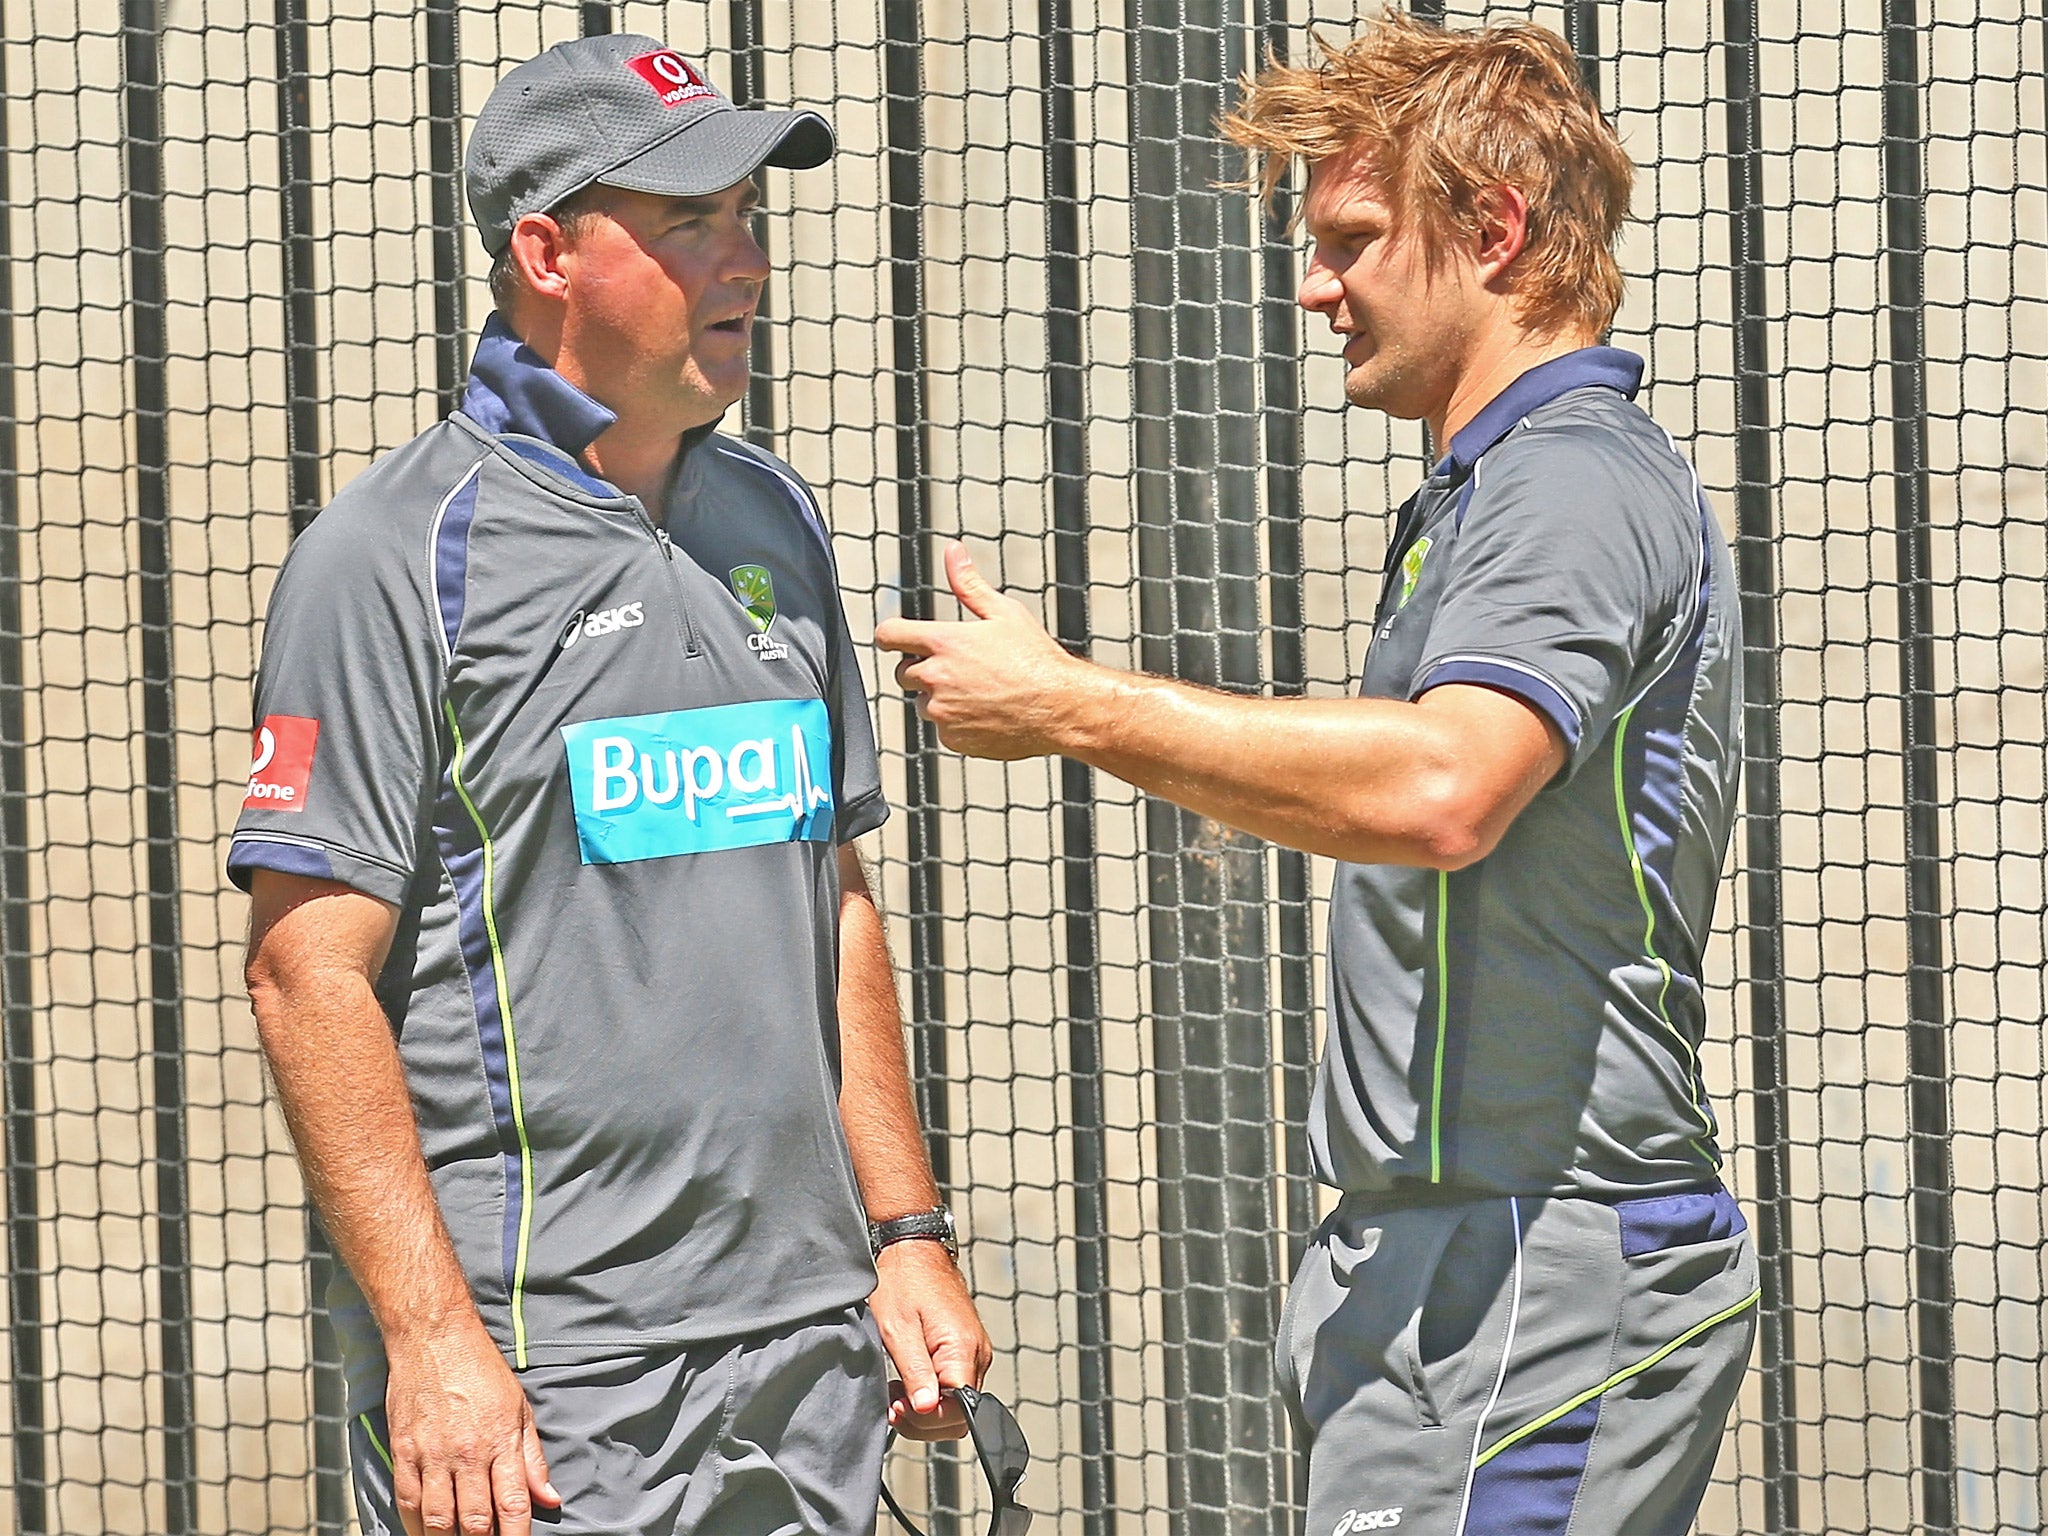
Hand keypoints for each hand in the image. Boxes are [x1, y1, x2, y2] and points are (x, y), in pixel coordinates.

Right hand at [385, 1320, 559, 1535]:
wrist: (435, 1339)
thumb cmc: (480, 1370)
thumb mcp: (519, 1408)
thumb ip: (533, 1458)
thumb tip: (549, 1498)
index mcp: (501, 1443)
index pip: (513, 1505)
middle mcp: (468, 1453)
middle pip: (475, 1520)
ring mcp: (433, 1454)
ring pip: (439, 1519)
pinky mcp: (404, 1451)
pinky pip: (407, 1501)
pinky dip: (415, 1526)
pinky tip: (424, 1533)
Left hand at [870, 1238, 993, 1441]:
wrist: (915, 1249)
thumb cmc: (902, 1283)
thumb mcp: (897, 1329)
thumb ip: (915, 1371)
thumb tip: (926, 1409)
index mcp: (963, 1350)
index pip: (958, 1411)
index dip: (926, 1419)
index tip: (897, 1408)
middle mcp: (978, 1355)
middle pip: (961, 1415)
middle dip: (924, 1420)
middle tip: (892, 1404)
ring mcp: (975, 1353)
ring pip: (957, 1405)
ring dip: (926, 1410)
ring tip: (896, 1392)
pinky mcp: (967, 1351)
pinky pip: (955, 1388)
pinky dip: (931, 1394)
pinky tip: (908, 1382)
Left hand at [873, 541, 1101, 760]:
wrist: (1060, 707)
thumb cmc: (1036, 659)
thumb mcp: (1004, 612)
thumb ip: (969, 584)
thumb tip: (953, 552)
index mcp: (943, 642)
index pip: (888, 635)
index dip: (891, 635)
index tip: (897, 639)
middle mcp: (936, 678)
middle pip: (902, 673)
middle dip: (921, 668)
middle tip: (957, 667)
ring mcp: (942, 712)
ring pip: (923, 703)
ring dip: (939, 697)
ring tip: (978, 691)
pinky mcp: (953, 739)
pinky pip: (943, 729)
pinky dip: (957, 723)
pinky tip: (985, 712)